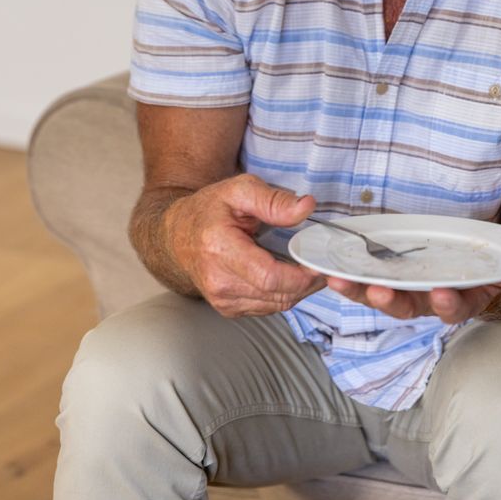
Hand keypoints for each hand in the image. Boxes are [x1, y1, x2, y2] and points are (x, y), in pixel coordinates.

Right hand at [167, 174, 325, 316]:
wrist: (177, 235)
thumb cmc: (209, 210)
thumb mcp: (239, 190)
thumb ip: (273, 200)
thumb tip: (306, 207)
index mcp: (219, 249)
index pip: (268, 277)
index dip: (300, 275)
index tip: (319, 263)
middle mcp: (218, 281)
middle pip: (276, 295)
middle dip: (307, 283)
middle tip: (323, 264)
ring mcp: (221, 299)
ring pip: (276, 305)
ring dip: (298, 290)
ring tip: (307, 268)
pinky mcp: (227, 309)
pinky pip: (267, 308)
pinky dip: (284, 294)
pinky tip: (287, 276)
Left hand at [324, 256, 500, 323]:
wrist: (480, 250)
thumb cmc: (497, 258)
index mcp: (463, 297)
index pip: (456, 306)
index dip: (449, 302)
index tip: (442, 292)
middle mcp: (431, 300)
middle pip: (410, 307)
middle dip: (393, 301)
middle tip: (380, 291)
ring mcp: (407, 289)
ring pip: (381, 295)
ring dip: (359, 290)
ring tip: (339, 280)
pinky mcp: (387, 274)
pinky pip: (364, 278)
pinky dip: (346, 274)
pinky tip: (325, 268)